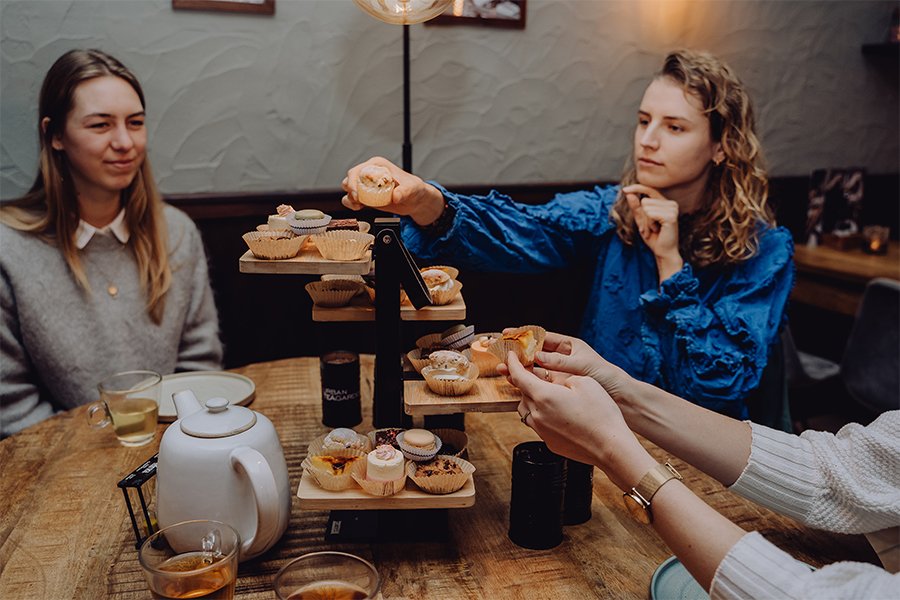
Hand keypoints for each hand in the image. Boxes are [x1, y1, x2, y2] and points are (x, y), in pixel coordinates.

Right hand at [341, 157, 444, 225]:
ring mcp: (367, 185)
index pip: (358, 169)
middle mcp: (370, 173)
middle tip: (358, 200)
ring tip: (359, 205)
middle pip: (350, 178)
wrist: (415, 201)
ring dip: (349, 198)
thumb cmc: (413, 189)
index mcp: (378, 166)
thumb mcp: (411, 188)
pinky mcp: (367, 196)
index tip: (356, 193)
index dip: (353, 181)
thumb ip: (404, 191)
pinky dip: (351, 204)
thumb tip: (395, 196)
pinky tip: (359, 208)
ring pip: (348, 188)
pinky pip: (352, 199)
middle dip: (350, 190)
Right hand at [497, 331, 630, 401]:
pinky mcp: (559, 387)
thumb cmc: (606, 377)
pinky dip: (528, 381)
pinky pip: (540, 382)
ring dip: (519, 369)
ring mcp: (559, 372)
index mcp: (569, 346)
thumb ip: (559, 362)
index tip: (508, 332)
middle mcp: (562, 358)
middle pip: (534, 352)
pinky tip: (516, 382)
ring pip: (534, 368)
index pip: (542, 336)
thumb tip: (537, 356)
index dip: (524, 334)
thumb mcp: (582, 366)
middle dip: (517, 352)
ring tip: (502, 370)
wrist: (620, 397)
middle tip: (499, 351)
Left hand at [506, 352, 647, 480]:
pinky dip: (542, 415)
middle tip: (533, 374)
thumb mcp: (585, 382)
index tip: (511, 357)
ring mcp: (542, 431)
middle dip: (525, 382)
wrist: (611, 448)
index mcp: (544, 396)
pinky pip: (538, 424)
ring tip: (547, 394)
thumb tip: (556, 382)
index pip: (518, 376)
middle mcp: (537, 414)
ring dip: (532, 399)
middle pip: (522, 393)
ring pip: (527, 410)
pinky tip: (558, 413)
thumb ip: (563, 377)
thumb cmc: (601, 415)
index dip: (513, 363)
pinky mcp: (549, 443)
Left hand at [622, 184, 683, 280]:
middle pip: (645, 201)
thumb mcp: (641, 220)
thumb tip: (629, 193)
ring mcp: (672, 209)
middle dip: (643, 217)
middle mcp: (671, 203)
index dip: (637, 188)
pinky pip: (650, 214)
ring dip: (646, 222)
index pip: (650, 189)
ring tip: (654, 230)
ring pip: (646, 208)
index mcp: (665, 202)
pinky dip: (649, 224)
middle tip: (650, 228)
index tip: (624, 190)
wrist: (663, 252)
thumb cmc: (654, 237)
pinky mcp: (671, 216)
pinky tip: (657, 230)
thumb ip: (636, 207)